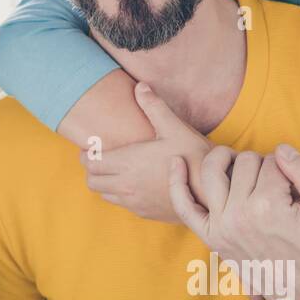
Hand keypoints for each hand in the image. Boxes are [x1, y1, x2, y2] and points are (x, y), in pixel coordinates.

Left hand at [82, 82, 210, 221]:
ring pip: (105, 195)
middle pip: (92, 181)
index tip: (91, 147)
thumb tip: (140, 86)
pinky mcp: (146, 213)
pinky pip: (123, 206)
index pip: (90, 163)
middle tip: (101, 158)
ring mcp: (135, 202)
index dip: (86, 155)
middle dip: (92, 169)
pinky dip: (121, 195)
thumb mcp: (175, 128)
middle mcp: (126, 185)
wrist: (213, 193)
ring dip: (105, 183)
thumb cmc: (194, 158)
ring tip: (117, 171)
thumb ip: (154, 107)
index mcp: (128, 163)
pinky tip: (135, 184)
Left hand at [168, 143, 299, 299]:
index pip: (273, 161)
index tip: (297, 188)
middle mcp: (239, 215)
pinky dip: (177, 183)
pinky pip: (185, 206)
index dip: (288, 168)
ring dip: (227, 159)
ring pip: (215, 170)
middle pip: (245, 162)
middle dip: (263, 165)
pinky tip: (176, 162)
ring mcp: (220, 226)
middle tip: (278, 186)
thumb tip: (281, 149)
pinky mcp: (210, 236)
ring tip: (243, 165)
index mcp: (270, 208)